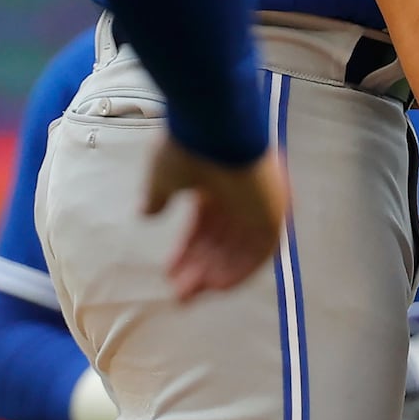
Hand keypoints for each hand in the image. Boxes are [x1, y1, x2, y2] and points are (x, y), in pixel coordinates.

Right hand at [144, 138, 288, 300]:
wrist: (214, 125)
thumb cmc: (189, 144)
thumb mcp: (164, 174)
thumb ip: (157, 196)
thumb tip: (145, 213)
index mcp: (216, 184)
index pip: (204, 228)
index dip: (187, 251)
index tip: (170, 271)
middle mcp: (240, 196)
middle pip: (221, 243)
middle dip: (198, 269)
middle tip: (179, 294)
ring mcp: (259, 205)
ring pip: (238, 251)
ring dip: (215, 274)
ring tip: (189, 293)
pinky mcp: (273, 212)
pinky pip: (260, 253)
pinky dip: (240, 270)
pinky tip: (215, 286)